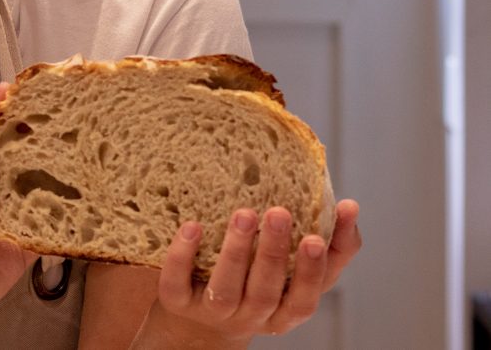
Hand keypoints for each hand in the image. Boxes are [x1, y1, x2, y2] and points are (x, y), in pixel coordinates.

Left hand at [138, 201, 361, 346]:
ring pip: (226, 289)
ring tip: (244, 214)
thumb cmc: (254, 284)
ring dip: (236, 252)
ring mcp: (212, 312)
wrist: (196, 321)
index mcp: (283, 310)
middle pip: (265, 291)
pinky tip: (192, 226)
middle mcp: (250, 316)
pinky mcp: (176, 303)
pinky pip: (177, 283)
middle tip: (279, 213)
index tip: (316, 236)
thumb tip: (350, 207)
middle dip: (274, 252)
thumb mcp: (292, 274)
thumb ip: (327, 246)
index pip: (305, 297)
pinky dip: (183, 255)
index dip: (313, 270)